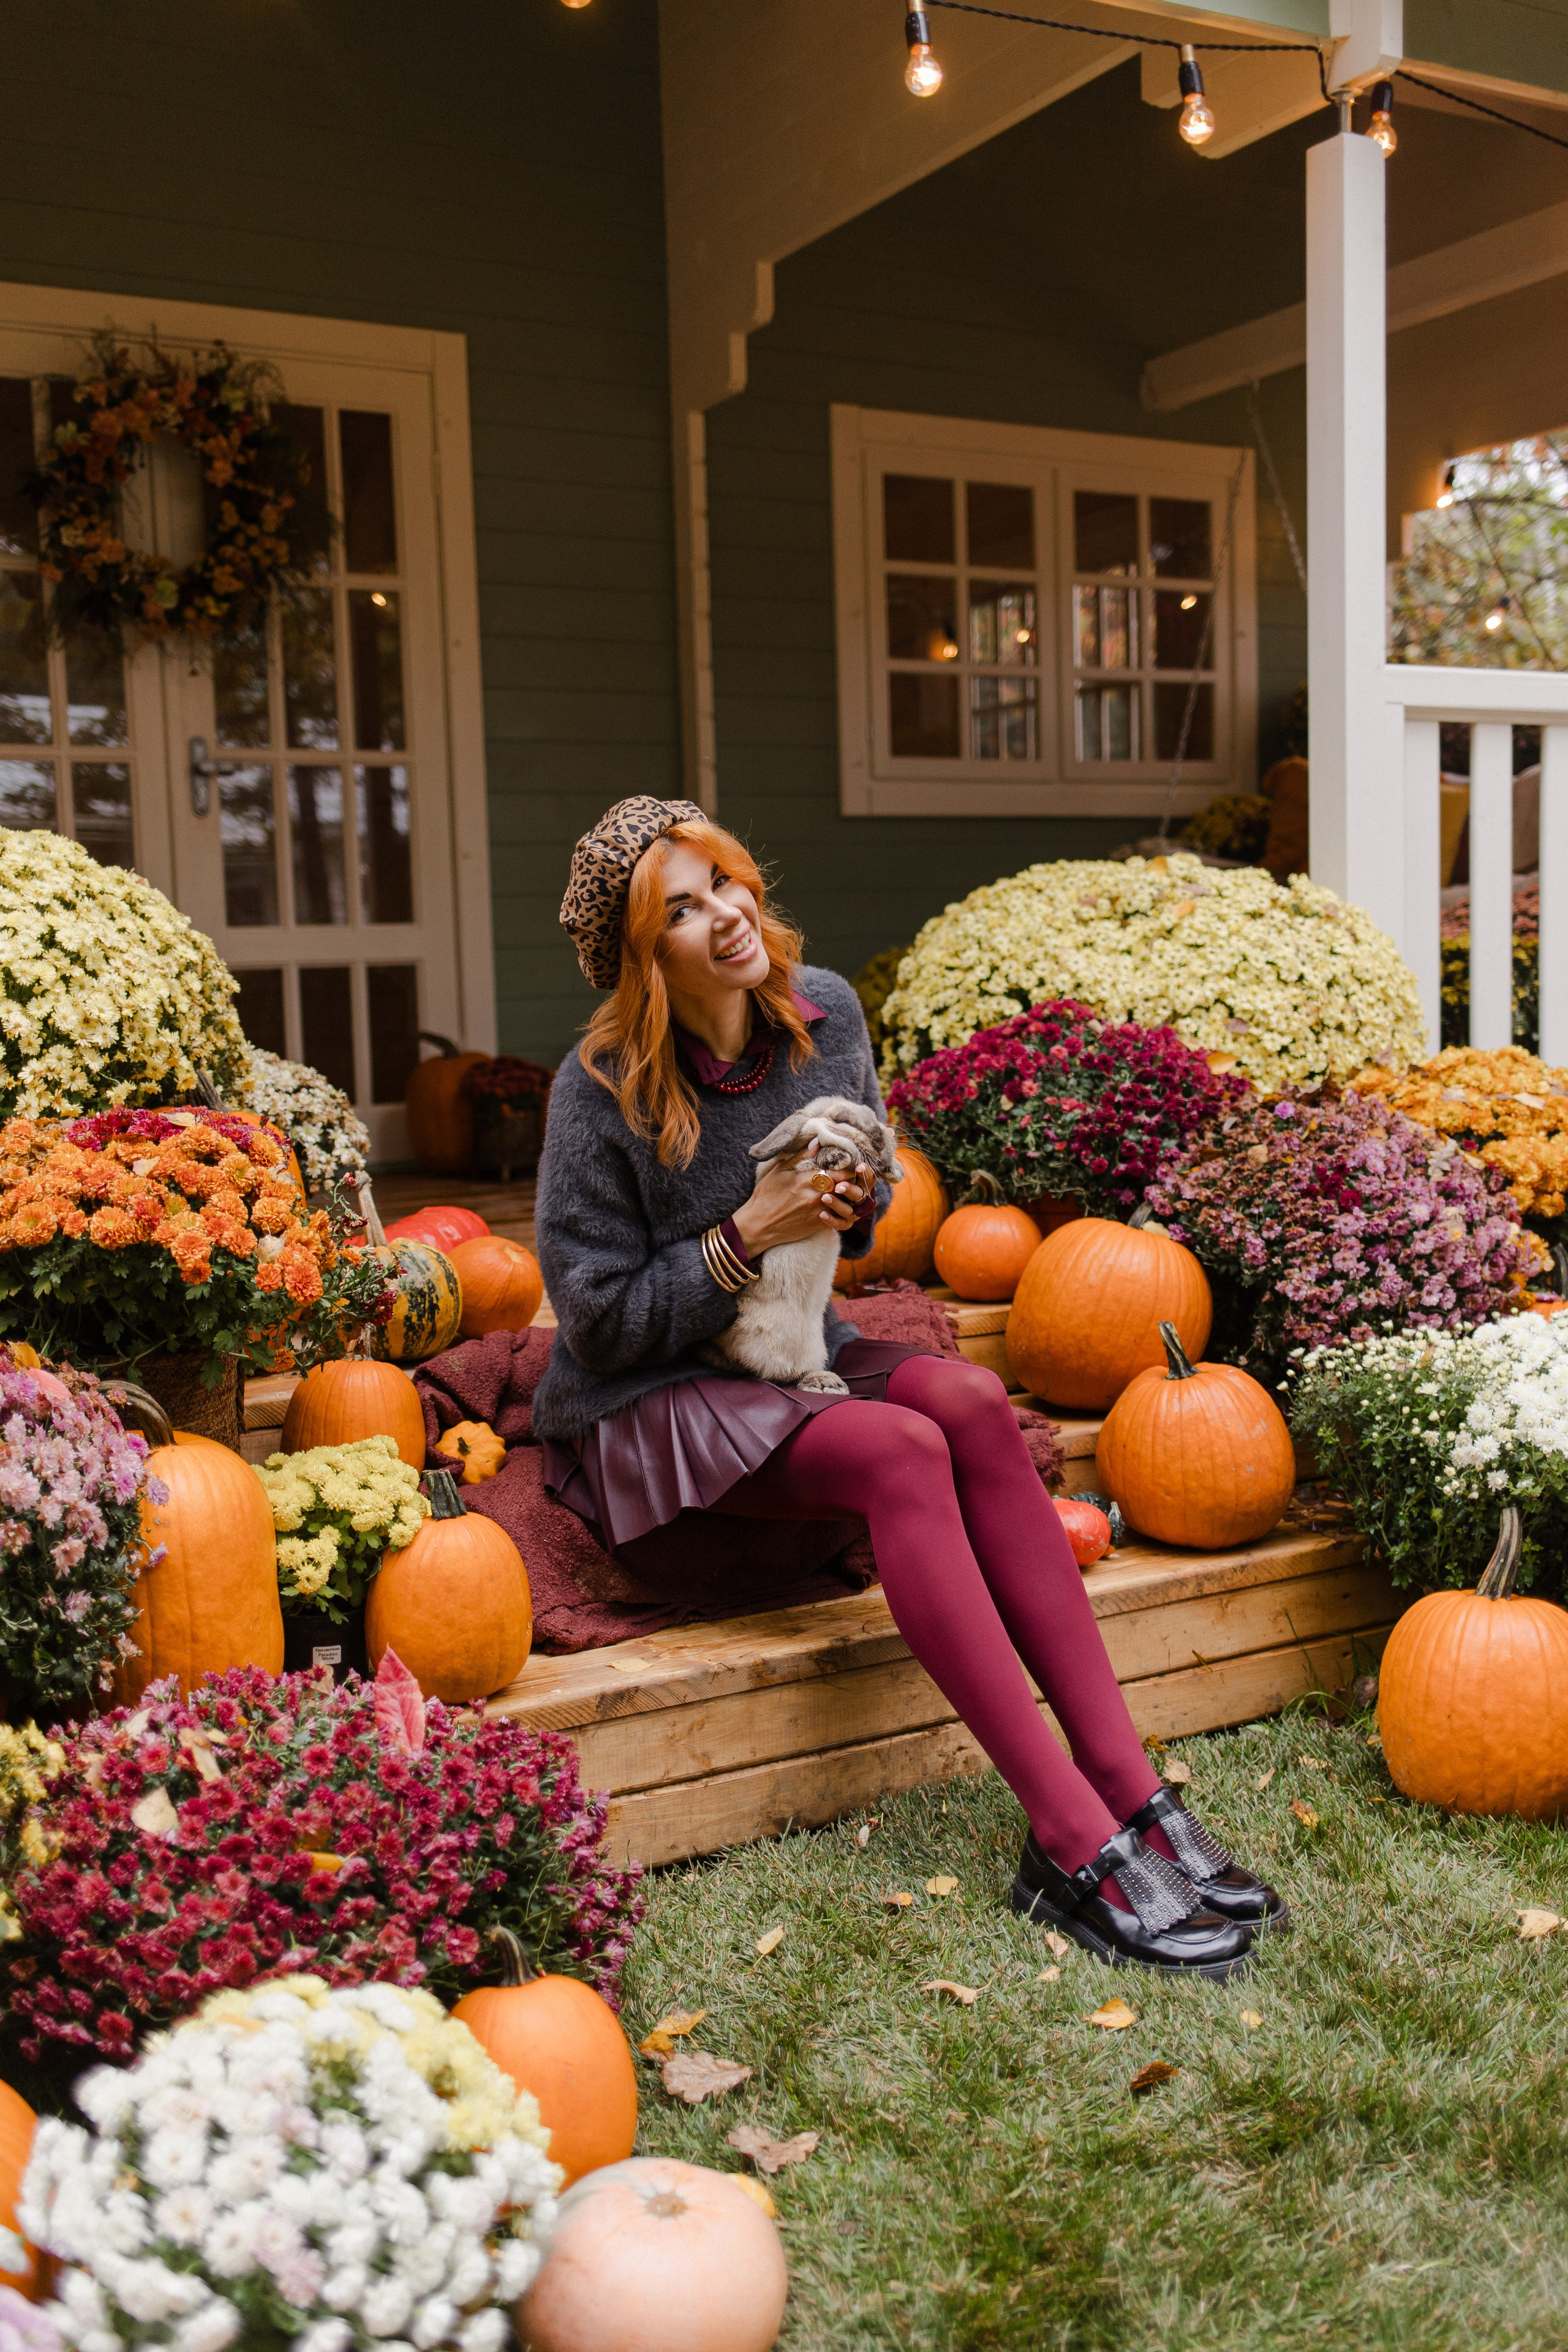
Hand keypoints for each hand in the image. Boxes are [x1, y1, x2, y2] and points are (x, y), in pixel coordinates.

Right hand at [730, 1140, 868, 1256]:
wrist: (760, 1224)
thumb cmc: (767, 1195)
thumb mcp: (780, 1171)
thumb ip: (801, 1156)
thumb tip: (817, 1141)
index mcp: (809, 1179)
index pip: (841, 1170)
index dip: (849, 1166)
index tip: (849, 1163)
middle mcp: (818, 1195)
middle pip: (847, 1185)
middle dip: (852, 1180)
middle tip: (853, 1176)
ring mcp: (820, 1211)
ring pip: (847, 1201)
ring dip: (850, 1196)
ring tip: (849, 1190)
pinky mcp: (820, 1224)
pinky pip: (840, 1217)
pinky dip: (843, 1209)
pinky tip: (841, 1204)